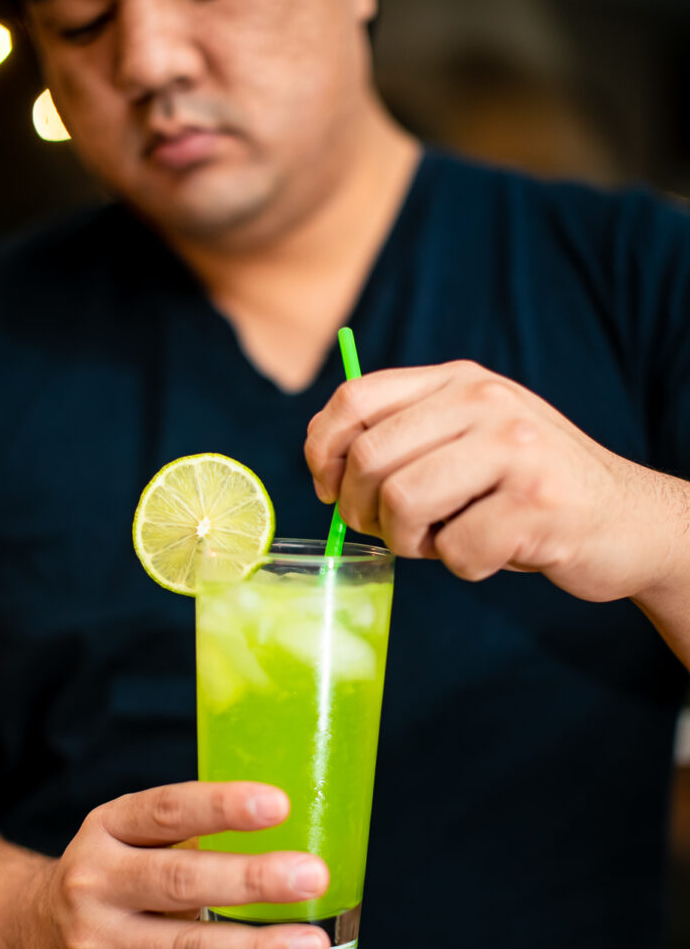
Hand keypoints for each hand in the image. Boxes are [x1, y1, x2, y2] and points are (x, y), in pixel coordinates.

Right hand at [20, 782, 329, 948]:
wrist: (27, 943)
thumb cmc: (109, 876)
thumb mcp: (129, 837)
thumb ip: (191, 834)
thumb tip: (292, 832)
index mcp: (107, 829)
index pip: (167, 811)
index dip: (223, 806)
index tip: (279, 804)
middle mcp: (95, 884)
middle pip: (180, 880)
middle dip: (250, 879)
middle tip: (311, 875)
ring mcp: (104, 946)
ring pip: (189, 948)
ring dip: (259, 948)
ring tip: (313, 945)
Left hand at [306, 360, 689, 603]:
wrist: (626, 519)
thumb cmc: (526, 489)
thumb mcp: (471, 437)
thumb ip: (408, 434)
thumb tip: (324, 461)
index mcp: (459, 381)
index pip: (354, 398)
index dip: (323, 450)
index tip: (329, 488)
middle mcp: (486, 403)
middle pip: (369, 457)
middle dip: (359, 510)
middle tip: (385, 531)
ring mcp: (515, 450)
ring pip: (403, 503)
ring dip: (407, 543)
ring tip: (439, 543)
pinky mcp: (537, 505)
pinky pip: (456, 551)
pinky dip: (461, 567)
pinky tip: (489, 555)